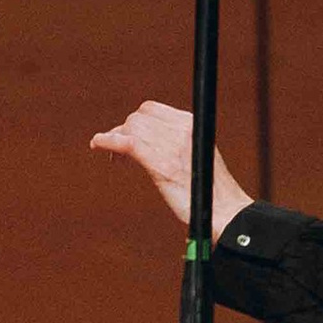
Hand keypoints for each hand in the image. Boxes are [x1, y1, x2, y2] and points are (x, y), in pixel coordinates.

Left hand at [89, 101, 252, 237]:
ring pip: (130, 128)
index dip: (136, 122)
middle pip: (138, 117)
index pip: (152, 110)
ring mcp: (170, 146)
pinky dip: (107, 140)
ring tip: (112, 156)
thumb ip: (177, 145)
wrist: (225, 212)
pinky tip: (97, 144)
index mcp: (191, 124)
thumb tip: (154, 144)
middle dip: (124, 131)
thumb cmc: (210, 193)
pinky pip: (126, 143)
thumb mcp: (196, 157)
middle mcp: (181, 129)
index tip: (130, 137)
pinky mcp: (160, 164)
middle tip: (119, 153)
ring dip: (115, 138)